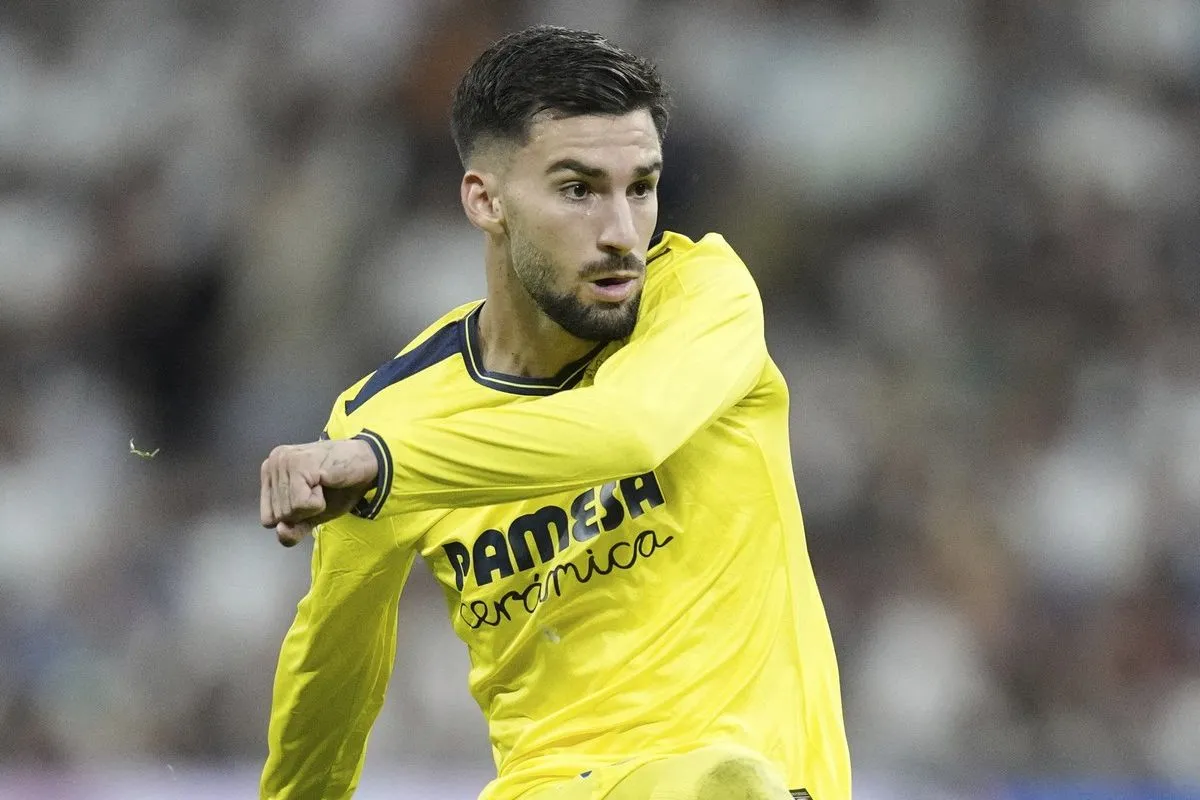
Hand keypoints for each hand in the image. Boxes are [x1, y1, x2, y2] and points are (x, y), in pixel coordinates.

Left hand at [259, 439, 378, 546]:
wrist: (366, 465)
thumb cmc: (339, 488)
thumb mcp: (311, 516)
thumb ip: (293, 531)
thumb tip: (281, 531)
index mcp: (269, 474)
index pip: (268, 520)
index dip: (294, 518)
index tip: (310, 497)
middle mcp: (272, 464)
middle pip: (278, 516)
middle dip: (304, 511)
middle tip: (319, 490)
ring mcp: (283, 462)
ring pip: (289, 511)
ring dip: (312, 505)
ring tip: (322, 485)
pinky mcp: (297, 464)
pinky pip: (301, 504)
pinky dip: (318, 502)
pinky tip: (324, 482)